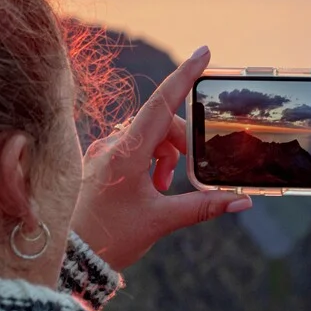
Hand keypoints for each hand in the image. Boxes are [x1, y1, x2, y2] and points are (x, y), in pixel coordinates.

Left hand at [71, 44, 252, 270]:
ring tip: (163, 188)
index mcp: (127, 152)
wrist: (69, 257)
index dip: (185, 75)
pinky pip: (131, 148)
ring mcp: (103, 151)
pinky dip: (149, 160)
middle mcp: (112, 144)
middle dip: (182, 144)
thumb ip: (202, 206)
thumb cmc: (110, 238)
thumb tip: (241, 200)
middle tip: (189, 178)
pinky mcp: (98, 162)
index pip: (162, 103)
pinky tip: (151, 187)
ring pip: (147, 136)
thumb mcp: (161, 220)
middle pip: (161, 124)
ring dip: (166, 155)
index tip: (204, 53)